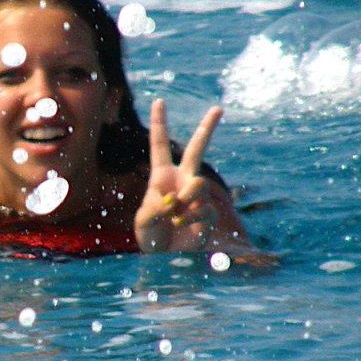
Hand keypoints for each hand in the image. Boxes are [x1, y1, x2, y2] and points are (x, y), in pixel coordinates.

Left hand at [134, 99, 232, 252]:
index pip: (160, 145)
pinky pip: (203, 207)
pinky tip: (182, 226)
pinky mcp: (209, 210)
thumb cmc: (151, 237)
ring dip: (185, 200)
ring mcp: (197, 194)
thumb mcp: (143, 222)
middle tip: (218, 108)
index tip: (159, 101)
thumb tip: (174, 200)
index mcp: (161, 176)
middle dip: (208, 128)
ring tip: (175, 215)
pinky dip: (189, 218)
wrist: (167, 258)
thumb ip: (153, 209)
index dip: (160, 124)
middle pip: (197, 148)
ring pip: (198, 183)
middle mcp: (182, 180)